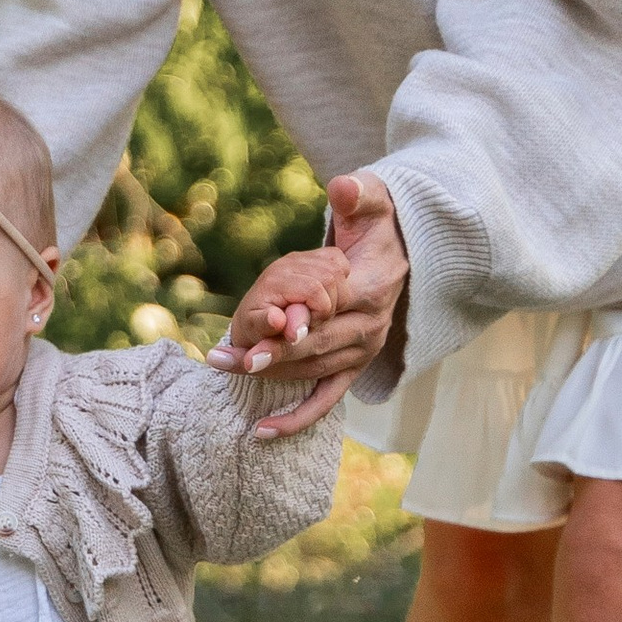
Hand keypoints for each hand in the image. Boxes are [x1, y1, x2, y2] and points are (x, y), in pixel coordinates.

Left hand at [209, 172, 409, 437]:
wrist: (398, 255)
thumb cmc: (375, 227)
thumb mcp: (372, 201)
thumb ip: (358, 194)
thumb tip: (342, 188)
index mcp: (372, 289)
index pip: (329, 307)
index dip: (299, 317)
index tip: (267, 324)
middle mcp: (370, 327)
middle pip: (315, 347)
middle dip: (271, 353)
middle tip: (228, 357)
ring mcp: (362, 353)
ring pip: (312, 372)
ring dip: (269, 377)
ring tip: (223, 368)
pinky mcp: (353, 369)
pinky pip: (326, 401)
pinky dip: (296, 419)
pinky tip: (261, 432)